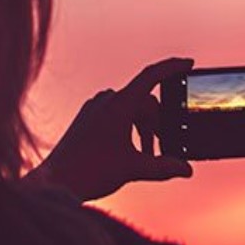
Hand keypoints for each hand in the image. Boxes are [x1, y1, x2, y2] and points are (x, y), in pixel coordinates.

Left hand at [24, 58, 194, 200]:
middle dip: (158, 124)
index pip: (151, 76)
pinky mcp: (87, 117)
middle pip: (144, 103)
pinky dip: (129, 128)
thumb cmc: (91, 171)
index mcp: (119, 105)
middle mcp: (106, 100)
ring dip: (143, 129)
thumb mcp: (134, 168)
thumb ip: (164, 167)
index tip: (188, 63)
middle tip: (163, 150)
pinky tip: (129, 150)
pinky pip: (115, 114)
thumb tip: (186, 169)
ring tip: (147, 156)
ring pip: (131, 109)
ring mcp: (95, 107)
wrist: (56, 181)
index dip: (172, 67)